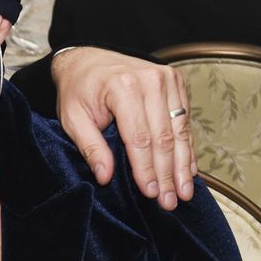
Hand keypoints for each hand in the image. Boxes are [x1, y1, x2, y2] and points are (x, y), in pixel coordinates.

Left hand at [51, 47, 194, 209]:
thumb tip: (105, 176)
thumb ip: (89, 146)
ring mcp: (166, 79)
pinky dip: (186, 147)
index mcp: (122, 87)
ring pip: (179, 131)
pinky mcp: (175, 81)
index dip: (146, 169)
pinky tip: (188, 170)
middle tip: (170, 202)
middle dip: (167, 174)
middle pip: (163, 137)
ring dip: (182, 165)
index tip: (151, 194)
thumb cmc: (78, 90)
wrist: (88, 58)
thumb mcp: (72, 118)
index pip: (139, 138)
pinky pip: (184, 121)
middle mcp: (149, 80)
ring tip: (183, 193)